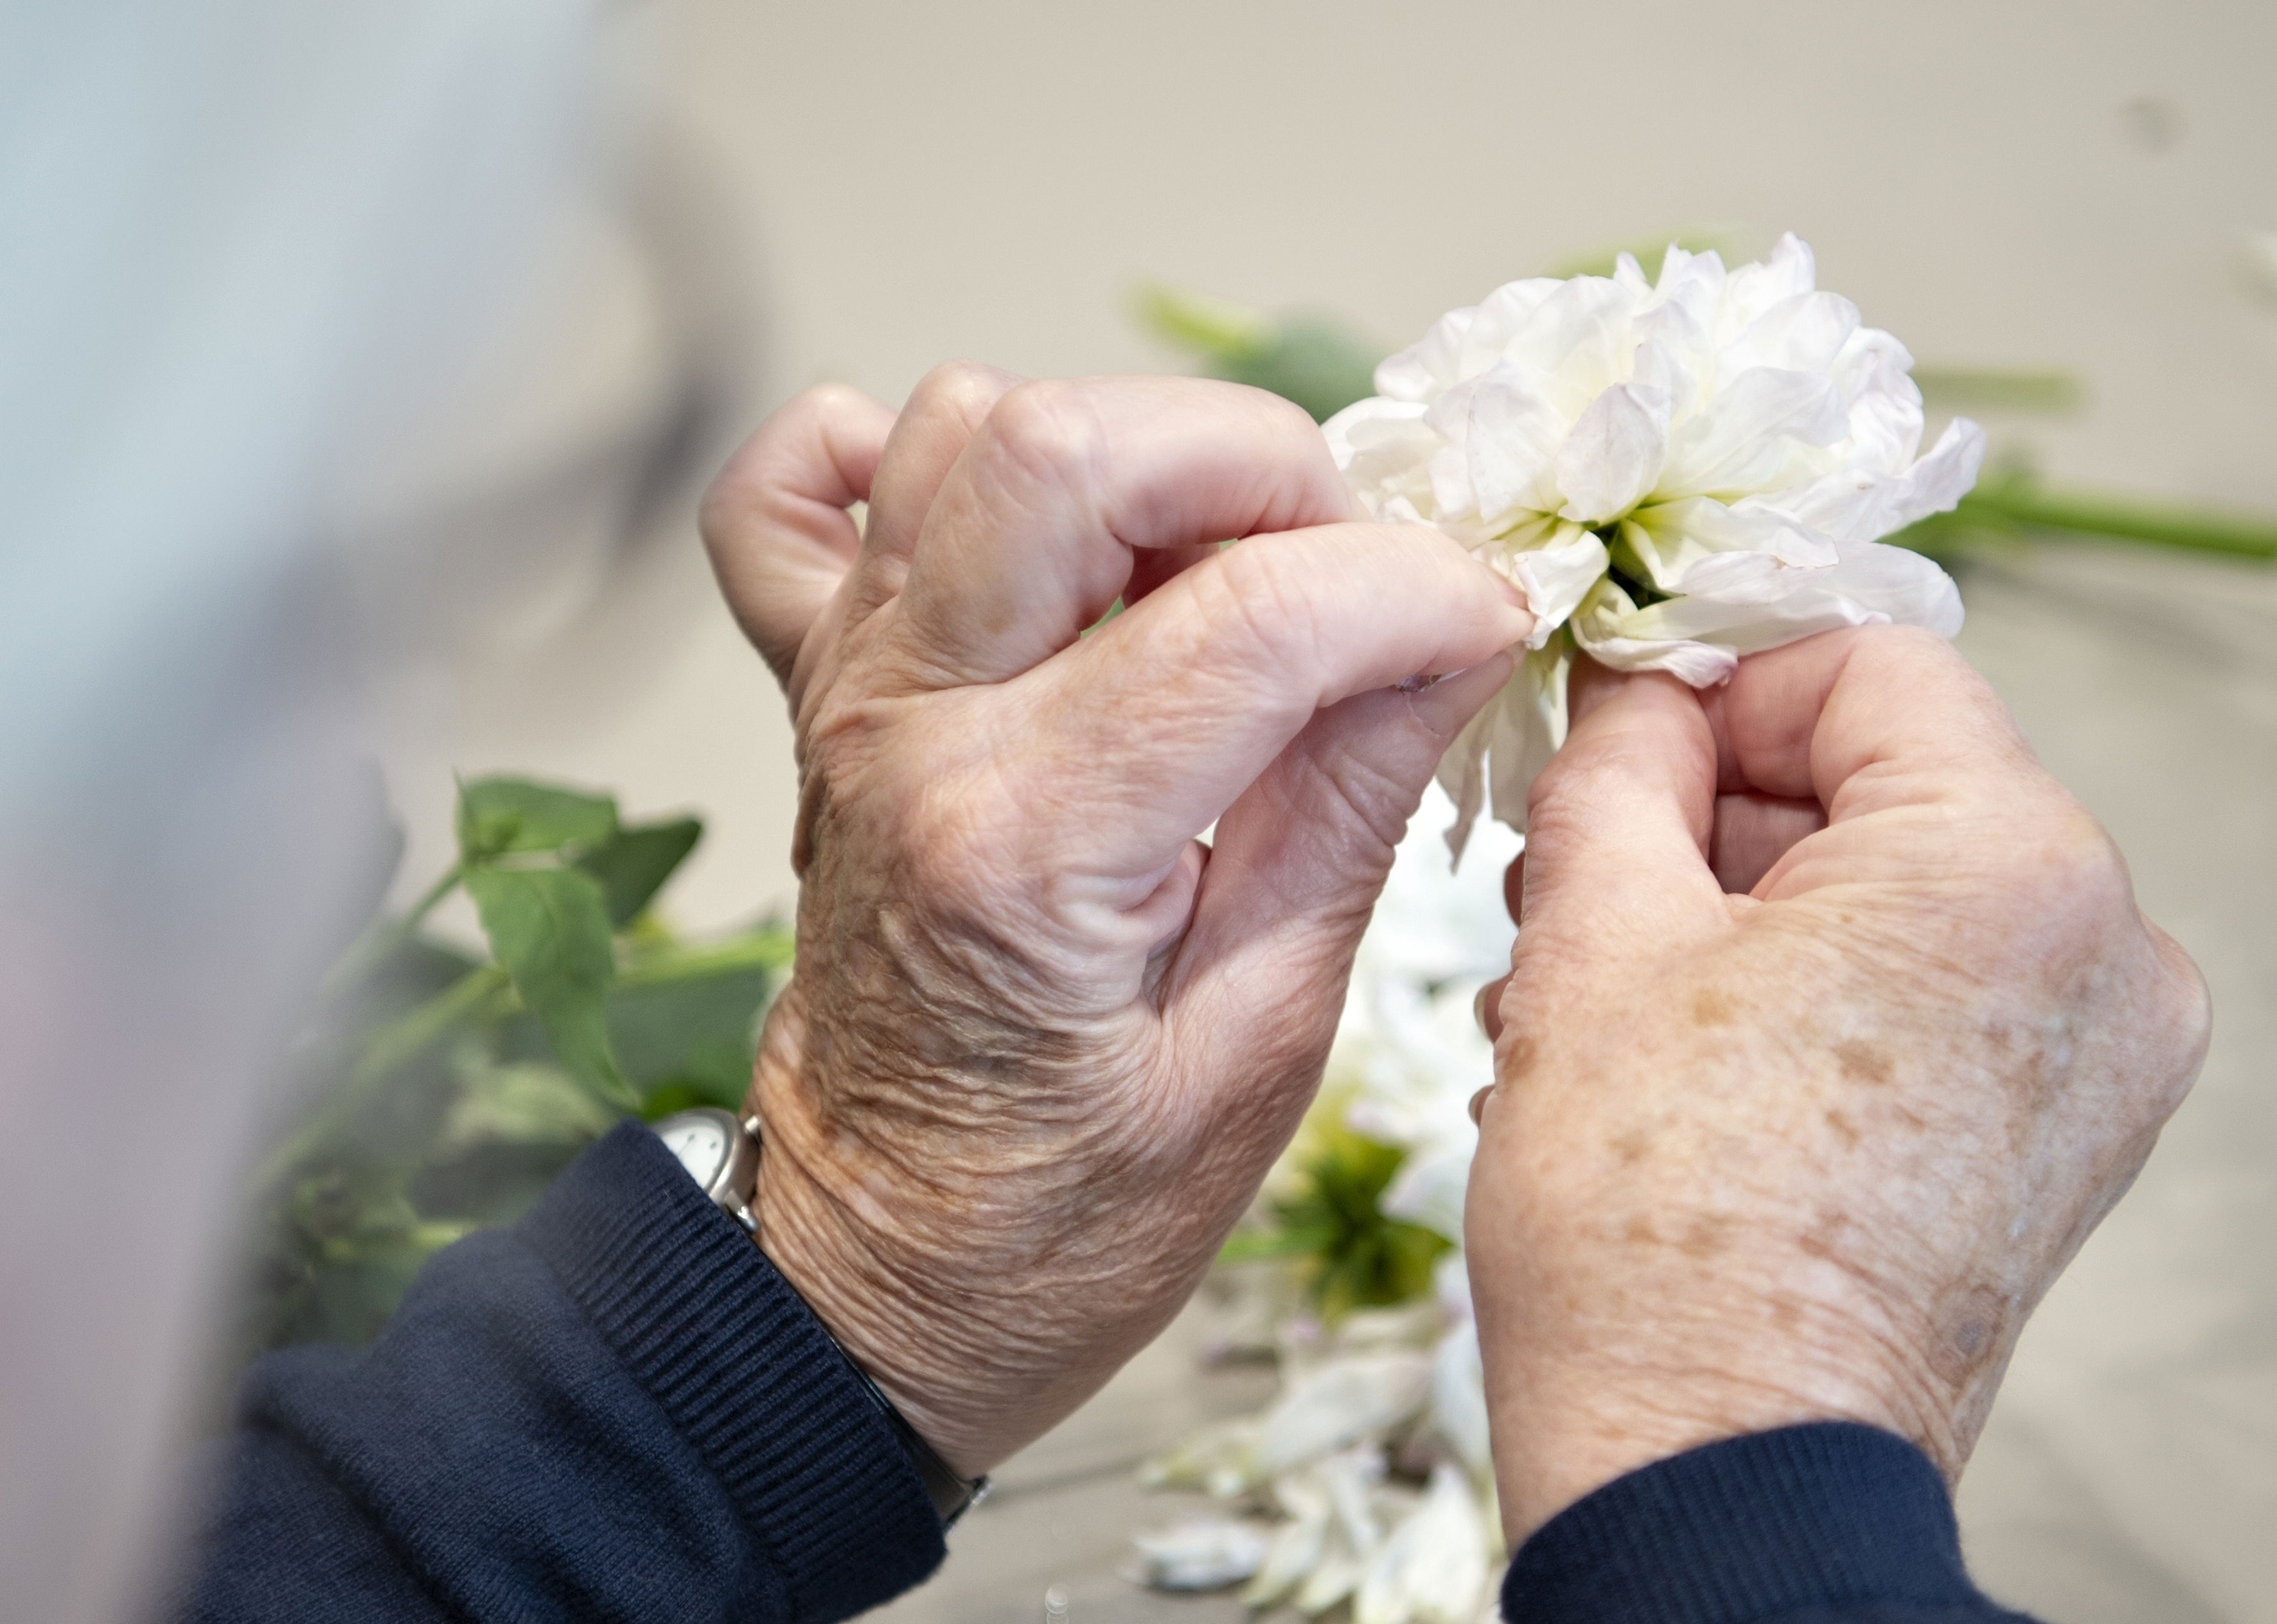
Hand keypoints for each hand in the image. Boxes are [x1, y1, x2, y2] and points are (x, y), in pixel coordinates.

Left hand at [697, 368, 1529, 1474]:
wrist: (877, 1279)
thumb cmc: (1060, 1210)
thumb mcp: (1263, 1044)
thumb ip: (1353, 802)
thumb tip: (1454, 623)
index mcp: (1026, 846)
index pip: (1253, 611)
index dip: (1411, 585)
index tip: (1482, 620)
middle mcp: (910, 733)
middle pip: (1071, 447)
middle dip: (1265, 466)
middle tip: (1345, 579)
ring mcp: (848, 696)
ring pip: (964, 428)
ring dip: (1128, 462)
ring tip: (1215, 576)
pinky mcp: (819, 693)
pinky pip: (794, 495)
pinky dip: (901, 468)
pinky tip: (1010, 540)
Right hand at [1464, 628, 2210, 1543]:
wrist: (1721, 1468)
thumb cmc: (1664, 1241)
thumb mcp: (1596, 930)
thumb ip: (1623, 759)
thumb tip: (1640, 690)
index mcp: (2015, 861)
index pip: (1869, 667)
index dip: (1721, 685)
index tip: (1622, 733)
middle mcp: (2105, 948)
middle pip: (1892, 785)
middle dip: (1720, 821)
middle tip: (1575, 884)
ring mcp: (2105, 1057)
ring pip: (1907, 898)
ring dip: (1749, 917)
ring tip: (1602, 996)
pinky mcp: (2069, 1139)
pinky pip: (1941, 1000)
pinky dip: (1819, 1000)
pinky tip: (1684, 1059)